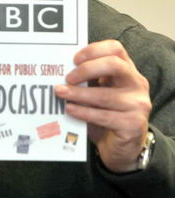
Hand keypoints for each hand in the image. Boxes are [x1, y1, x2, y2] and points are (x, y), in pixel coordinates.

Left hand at [54, 40, 151, 172]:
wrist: (121, 148)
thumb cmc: (106, 116)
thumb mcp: (98, 94)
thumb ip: (87, 81)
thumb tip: (59, 72)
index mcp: (128, 71)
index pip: (116, 49)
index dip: (94, 50)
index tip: (74, 59)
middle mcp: (137, 84)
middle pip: (114, 65)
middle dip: (87, 69)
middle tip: (68, 78)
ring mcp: (138, 105)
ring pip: (105, 95)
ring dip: (79, 94)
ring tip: (60, 94)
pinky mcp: (133, 124)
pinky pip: (104, 116)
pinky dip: (84, 112)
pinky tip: (70, 109)